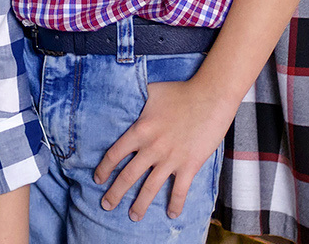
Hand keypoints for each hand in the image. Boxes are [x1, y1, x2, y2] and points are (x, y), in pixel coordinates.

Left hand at [94, 75, 237, 219]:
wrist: (210, 96)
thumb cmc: (181, 91)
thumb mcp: (151, 92)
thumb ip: (136, 99)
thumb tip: (124, 98)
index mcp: (140, 130)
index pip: (115, 154)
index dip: (104, 169)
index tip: (98, 180)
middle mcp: (152, 147)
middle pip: (128, 176)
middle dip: (115, 194)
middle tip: (106, 205)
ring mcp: (171, 158)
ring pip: (150, 188)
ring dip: (140, 205)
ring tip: (133, 216)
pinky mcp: (189, 165)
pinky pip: (179, 190)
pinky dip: (175, 204)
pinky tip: (172, 214)